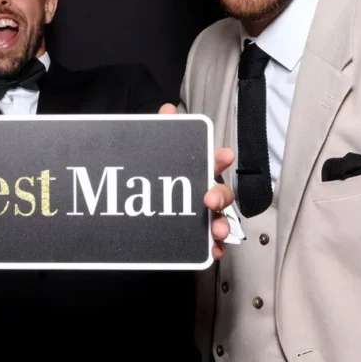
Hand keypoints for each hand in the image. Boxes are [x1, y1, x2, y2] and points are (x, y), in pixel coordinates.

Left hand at [158, 103, 235, 259]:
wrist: (135, 206)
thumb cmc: (155, 178)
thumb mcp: (154, 155)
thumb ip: (162, 132)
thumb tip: (166, 110)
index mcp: (196, 173)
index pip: (212, 163)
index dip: (220, 158)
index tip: (224, 155)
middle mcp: (204, 194)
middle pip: (221, 194)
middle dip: (221, 196)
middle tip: (210, 200)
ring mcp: (203, 217)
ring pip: (220, 220)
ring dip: (223, 225)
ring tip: (218, 231)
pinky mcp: (196, 238)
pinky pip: (210, 245)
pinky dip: (215, 249)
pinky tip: (214, 251)